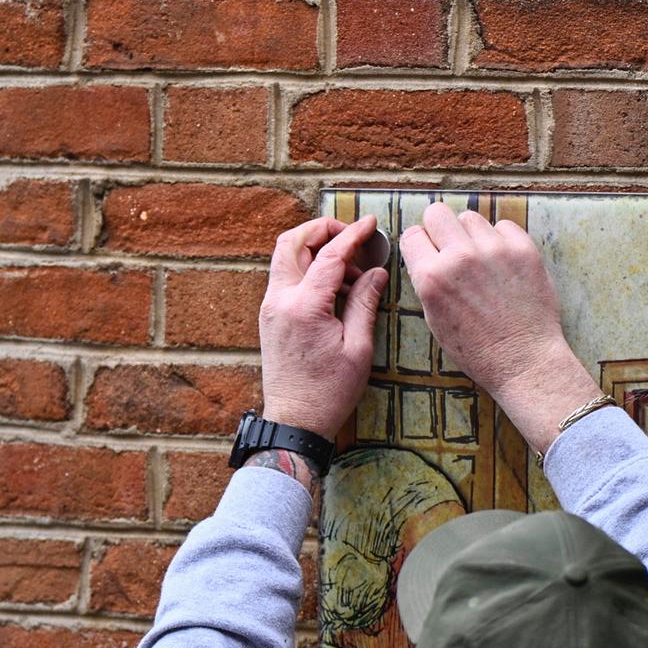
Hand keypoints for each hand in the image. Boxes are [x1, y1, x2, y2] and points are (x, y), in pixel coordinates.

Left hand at [258, 216, 390, 440]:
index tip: (371, 224)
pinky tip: (334, 288)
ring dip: (314, 250)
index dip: (352, 235)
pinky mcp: (270, 317)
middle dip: (322, 229)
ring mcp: (270, 308)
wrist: (295, 422)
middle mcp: (280, 301)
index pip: (329, 255)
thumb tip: (377, 272)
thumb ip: (365, 303)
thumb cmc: (329, 392)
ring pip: (285, 257)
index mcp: (304, 307)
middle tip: (350, 235)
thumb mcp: (358, 348)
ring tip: (350, 273)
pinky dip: (307, 269)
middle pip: (292, 242)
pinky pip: (285, 277)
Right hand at [399, 203, 602, 453]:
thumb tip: (428, 253)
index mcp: (432, 278)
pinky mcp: (523, 249)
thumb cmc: (478, 349)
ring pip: (471, 217)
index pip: (412, 235)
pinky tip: (503, 262)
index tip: (428, 250)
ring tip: (481, 259)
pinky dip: (501, 239)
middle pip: (437, 212)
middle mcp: (460, 257)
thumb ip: (428, 281)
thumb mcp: (435, 319)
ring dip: (471, 234)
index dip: (420, 243)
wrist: (524, 361)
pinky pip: (504, 225)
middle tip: (450, 247)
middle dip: (440, 228)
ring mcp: (494, 250)